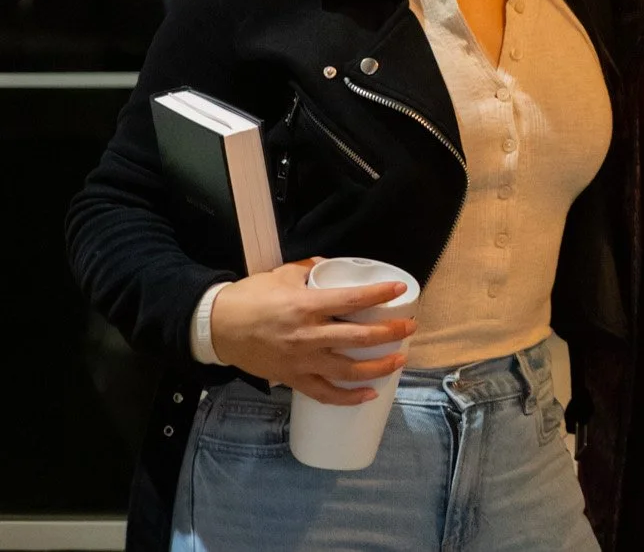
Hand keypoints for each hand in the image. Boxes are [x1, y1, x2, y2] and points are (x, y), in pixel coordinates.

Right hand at [208, 259, 415, 404]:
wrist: (215, 327)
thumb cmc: (248, 298)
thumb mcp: (281, 275)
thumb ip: (310, 269)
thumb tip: (332, 266)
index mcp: (306, 306)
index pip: (352, 300)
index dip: (379, 295)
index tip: (399, 289)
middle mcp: (307, 335)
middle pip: (359, 338)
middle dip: (390, 333)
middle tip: (409, 328)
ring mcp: (301, 360)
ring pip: (348, 369)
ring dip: (379, 366)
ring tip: (399, 360)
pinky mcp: (292, 378)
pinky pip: (324, 393)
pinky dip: (348, 398)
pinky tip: (368, 395)